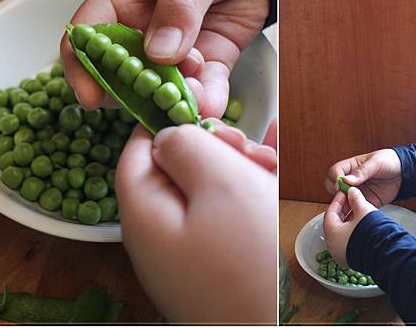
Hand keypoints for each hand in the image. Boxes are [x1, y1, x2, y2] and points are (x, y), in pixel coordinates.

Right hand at [61, 0, 271, 117]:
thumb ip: (179, 4)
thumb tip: (159, 53)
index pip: (90, 35)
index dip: (84, 68)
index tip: (93, 98)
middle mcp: (146, 26)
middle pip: (125, 72)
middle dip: (135, 94)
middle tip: (153, 105)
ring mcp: (179, 46)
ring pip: (166, 86)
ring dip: (175, 100)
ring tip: (191, 103)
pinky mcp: (212, 57)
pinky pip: (205, 85)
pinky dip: (207, 99)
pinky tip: (210, 106)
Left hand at [115, 121, 276, 323]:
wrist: (277, 327)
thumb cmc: (249, 254)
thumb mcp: (218, 181)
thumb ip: (186, 145)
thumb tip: (168, 134)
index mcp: (144, 210)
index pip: (138, 149)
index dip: (168, 120)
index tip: (204, 108)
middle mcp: (158, 233)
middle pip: (176, 169)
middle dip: (214, 149)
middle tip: (250, 149)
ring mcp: (186, 251)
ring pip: (205, 190)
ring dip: (237, 169)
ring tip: (271, 165)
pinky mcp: (214, 261)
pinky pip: (223, 215)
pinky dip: (245, 192)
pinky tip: (272, 171)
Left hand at [323, 187, 376, 266]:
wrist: (386, 256)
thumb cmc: (371, 234)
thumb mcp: (364, 211)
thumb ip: (356, 199)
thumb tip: (352, 191)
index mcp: (332, 234)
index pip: (330, 212)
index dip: (338, 201)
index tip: (344, 193)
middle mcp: (333, 246)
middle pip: (335, 223)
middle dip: (343, 211)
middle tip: (350, 201)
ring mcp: (342, 255)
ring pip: (341, 233)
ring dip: (348, 221)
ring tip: (358, 211)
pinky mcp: (351, 259)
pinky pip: (348, 242)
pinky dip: (352, 232)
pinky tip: (361, 225)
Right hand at [325, 149, 401, 210]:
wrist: (405, 173)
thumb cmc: (390, 161)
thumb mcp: (376, 162)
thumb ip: (361, 171)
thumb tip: (347, 180)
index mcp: (351, 166)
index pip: (335, 172)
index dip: (336, 179)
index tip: (340, 185)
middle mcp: (351, 179)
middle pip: (334, 186)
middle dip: (336, 193)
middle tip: (344, 197)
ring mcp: (358, 191)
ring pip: (343, 200)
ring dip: (344, 205)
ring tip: (350, 207)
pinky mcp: (366, 201)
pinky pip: (355, 208)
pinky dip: (354, 212)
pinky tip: (358, 213)